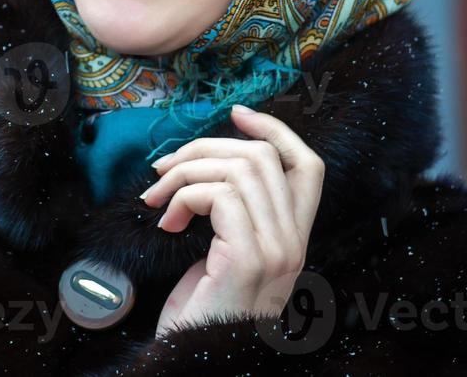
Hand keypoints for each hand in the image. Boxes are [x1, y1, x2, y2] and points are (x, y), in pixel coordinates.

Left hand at [139, 104, 324, 338]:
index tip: (237, 114)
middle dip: (204, 148)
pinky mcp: (247, 257)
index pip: (308, 165)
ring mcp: (275, 249)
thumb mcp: (226, 254)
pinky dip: (183, 196)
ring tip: (157, 198)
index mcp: (294, 237)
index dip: (275, 130)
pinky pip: (217, 195)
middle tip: (164, 168)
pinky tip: (166, 223)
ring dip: (185, 171)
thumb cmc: (203, 311)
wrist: (197, 360)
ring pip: (237, 168)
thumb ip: (234, 214)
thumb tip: (206, 163)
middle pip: (262, 156)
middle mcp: (294, 241)